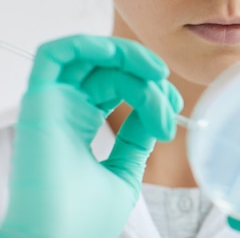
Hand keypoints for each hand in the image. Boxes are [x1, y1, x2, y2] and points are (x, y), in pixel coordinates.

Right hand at [0, 35, 181, 237]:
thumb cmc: (85, 220)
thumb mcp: (124, 172)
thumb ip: (135, 139)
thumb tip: (154, 109)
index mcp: (81, 124)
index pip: (119, 87)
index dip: (151, 91)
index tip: (174, 115)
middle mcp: (65, 110)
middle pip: (110, 69)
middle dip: (148, 75)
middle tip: (171, 98)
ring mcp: (52, 104)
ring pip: (90, 56)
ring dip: (128, 55)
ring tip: (157, 74)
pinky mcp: (40, 102)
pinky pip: (55, 55)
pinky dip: (89, 45)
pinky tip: (121, 59)